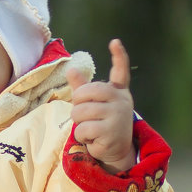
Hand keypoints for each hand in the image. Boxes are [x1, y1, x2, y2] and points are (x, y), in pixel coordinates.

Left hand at [66, 38, 136, 172]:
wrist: (117, 149)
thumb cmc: (103, 122)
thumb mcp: (95, 104)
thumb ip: (83, 88)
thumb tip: (71, 69)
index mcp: (118, 91)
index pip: (120, 71)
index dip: (118, 56)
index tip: (115, 42)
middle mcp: (120, 101)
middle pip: (84, 94)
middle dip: (77, 105)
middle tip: (86, 115)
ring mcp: (117, 116)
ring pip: (80, 113)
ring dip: (79, 123)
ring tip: (91, 128)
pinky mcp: (111, 132)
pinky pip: (83, 129)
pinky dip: (82, 136)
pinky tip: (93, 139)